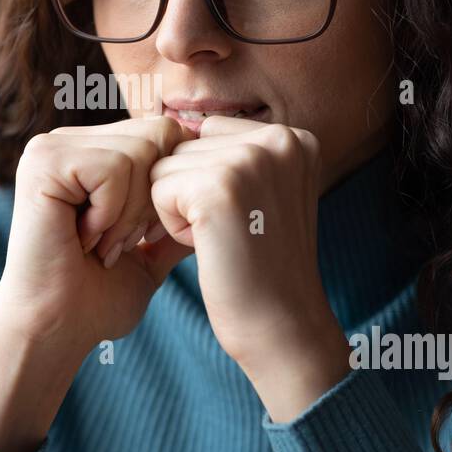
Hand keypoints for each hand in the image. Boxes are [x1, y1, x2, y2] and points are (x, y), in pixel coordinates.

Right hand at [0, 115, 197, 357]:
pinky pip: (114, 168)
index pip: (166, 134)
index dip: (169, 190)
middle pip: (160, 134)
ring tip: (101, 244)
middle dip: (155, 199)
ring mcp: (50, 148)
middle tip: (121, 242)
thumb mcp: (151, 254)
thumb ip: (178, 220)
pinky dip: (111, 213)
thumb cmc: (95, 300)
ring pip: (140, 152)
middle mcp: (68, 141)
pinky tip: (84, 238)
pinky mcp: (43, 162)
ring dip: (131, 213)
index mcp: (91, 152)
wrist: (55, 331)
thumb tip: (219, 196)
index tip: (140, 237)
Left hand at [148, 116, 351, 406]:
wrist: (282, 327)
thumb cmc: (261, 267)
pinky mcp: (219, 187)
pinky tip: (209, 247)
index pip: (205, 133)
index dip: (203, 180)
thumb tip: (164, 124)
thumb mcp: (261, 194)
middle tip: (230, 234)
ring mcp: (250, 160)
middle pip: (183, 146)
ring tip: (222, 240)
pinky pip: (157, 190)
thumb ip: (227, 155)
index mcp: (294, 137)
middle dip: (188, 193)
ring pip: (165, 167)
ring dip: (178, 210)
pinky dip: (170, 226)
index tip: (237, 219)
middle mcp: (279, 138)